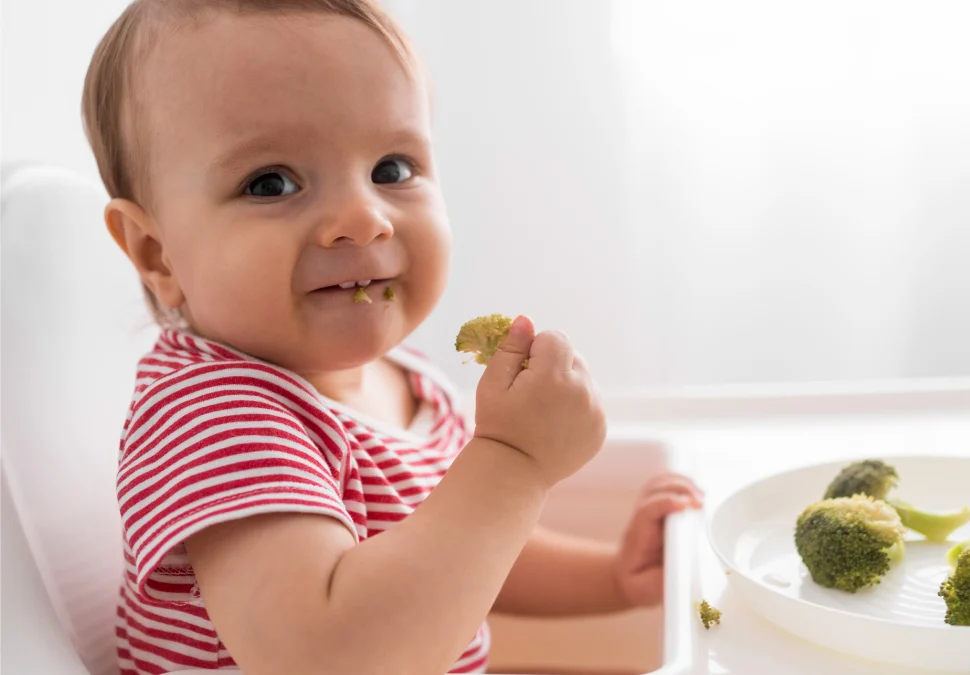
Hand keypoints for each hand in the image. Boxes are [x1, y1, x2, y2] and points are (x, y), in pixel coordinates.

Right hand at [473, 315, 606, 486]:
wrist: (514, 472)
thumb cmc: (498, 425)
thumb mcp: (492, 384)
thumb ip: (511, 348)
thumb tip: (526, 320)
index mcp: (554, 376)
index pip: (555, 338)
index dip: (535, 350)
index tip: (523, 372)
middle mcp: (582, 390)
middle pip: (572, 356)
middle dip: (553, 366)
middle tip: (531, 392)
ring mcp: (595, 410)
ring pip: (583, 378)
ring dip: (567, 384)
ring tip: (544, 410)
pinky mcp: (600, 427)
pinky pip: (590, 401)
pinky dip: (576, 405)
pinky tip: (555, 423)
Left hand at [612, 472, 703, 606]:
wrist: (629, 578)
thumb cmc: (641, 584)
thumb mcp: (649, 589)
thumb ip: (663, 581)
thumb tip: (682, 569)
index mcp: (639, 537)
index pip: (647, 511)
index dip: (665, 504)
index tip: (686, 506)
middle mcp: (642, 520)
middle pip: (655, 490)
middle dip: (679, 490)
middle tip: (700, 503)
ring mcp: (649, 512)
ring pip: (659, 484)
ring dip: (681, 484)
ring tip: (700, 495)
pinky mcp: (658, 509)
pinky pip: (664, 486)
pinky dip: (680, 482)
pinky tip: (695, 489)